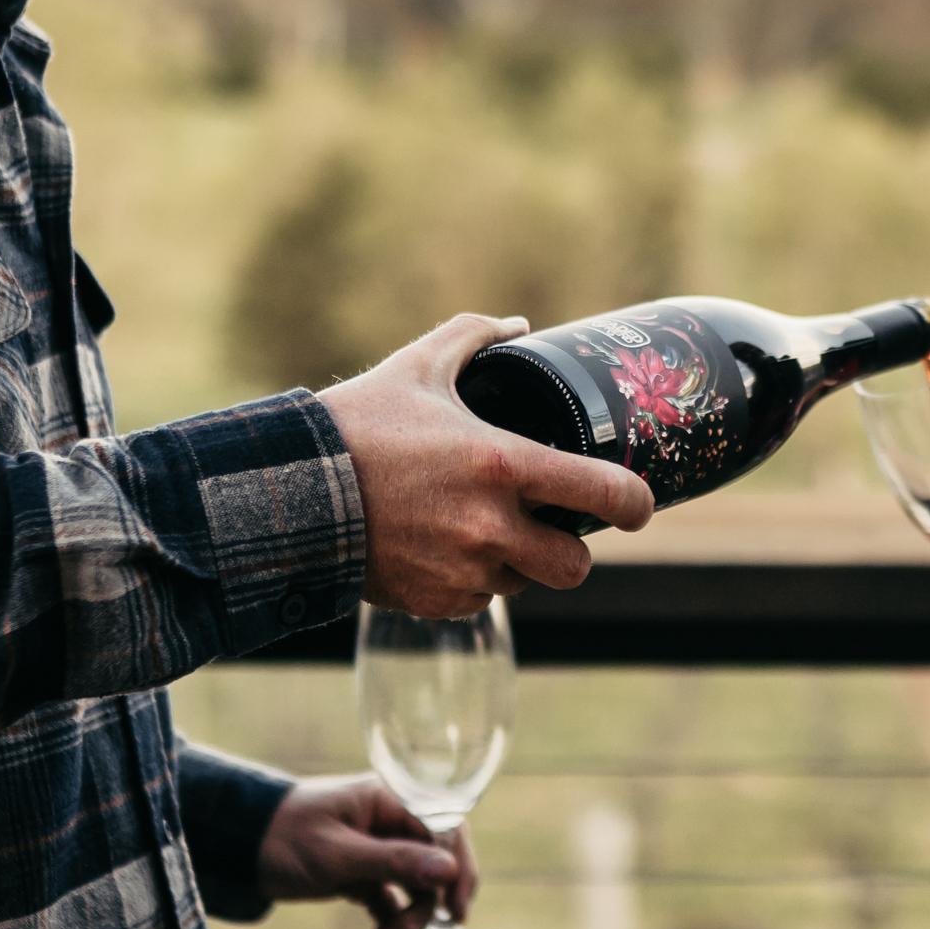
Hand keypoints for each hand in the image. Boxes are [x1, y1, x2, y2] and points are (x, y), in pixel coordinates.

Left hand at [253, 774, 475, 928]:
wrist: (236, 848)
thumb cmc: (284, 837)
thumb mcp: (339, 854)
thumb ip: (395, 861)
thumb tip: (448, 871)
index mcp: (390, 800)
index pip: (446, 829)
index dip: (457, 869)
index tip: (455, 910)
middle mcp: (390, 821)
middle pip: (433, 865)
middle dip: (425, 906)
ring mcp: (377, 849)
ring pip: (413, 890)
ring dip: (404, 923)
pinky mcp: (362, 875)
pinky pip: (388, 904)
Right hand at [320, 314, 654, 617]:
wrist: (289, 494)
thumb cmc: (356, 426)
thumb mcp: (417, 367)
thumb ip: (473, 338)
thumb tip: (519, 326)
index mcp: (501, 464)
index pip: (605, 494)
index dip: (636, 503)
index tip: (639, 505)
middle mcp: (491, 527)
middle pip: (575, 565)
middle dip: (568, 548)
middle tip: (548, 524)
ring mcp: (463, 571)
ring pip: (523, 583)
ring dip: (515, 563)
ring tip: (478, 528)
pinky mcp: (435, 602)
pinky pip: (479, 600)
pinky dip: (471, 581)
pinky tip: (441, 548)